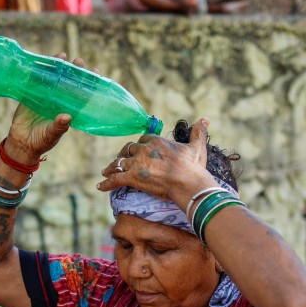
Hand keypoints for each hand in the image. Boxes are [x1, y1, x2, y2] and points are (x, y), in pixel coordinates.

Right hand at [1, 54, 81, 164]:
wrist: (21, 144)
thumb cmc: (41, 141)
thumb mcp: (51, 135)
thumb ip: (59, 127)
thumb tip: (67, 117)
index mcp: (67, 110)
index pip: (81, 94)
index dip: (88, 84)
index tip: (96, 72)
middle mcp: (58, 101)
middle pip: (68, 83)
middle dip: (74, 71)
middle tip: (79, 61)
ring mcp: (44, 97)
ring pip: (53, 79)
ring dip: (57, 68)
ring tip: (62, 56)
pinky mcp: (30, 96)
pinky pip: (35, 81)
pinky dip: (38, 72)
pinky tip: (42, 62)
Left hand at [97, 117, 213, 206]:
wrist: (188, 182)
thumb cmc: (193, 166)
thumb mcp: (197, 146)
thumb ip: (198, 132)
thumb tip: (205, 119)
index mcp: (157, 141)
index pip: (143, 140)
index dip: (140, 146)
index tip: (138, 150)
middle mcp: (144, 150)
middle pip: (129, 150)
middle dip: (124, 154)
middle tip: (119, 160)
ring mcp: (137, 163)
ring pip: (119, 163)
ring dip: (112, 167)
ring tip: (105, 171)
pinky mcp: (132, 177)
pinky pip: (115, 179)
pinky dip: (106, 183)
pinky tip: (100, 187)